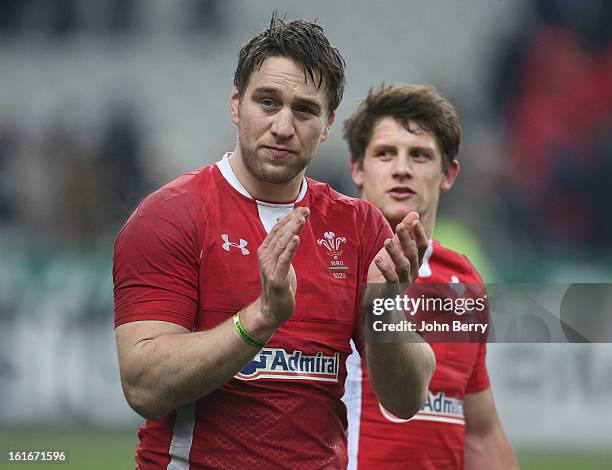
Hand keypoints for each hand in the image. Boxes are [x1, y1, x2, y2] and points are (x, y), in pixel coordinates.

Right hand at [257, 207, 308, 326]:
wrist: (271, 309)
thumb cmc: (278, 283)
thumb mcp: (279, 261)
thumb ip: (280, 243)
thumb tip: (283, 222)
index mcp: (265, 251)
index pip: (277, 229)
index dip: (289, 218)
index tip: (302, 209)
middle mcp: (265, 257)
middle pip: (280, 234)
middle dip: (293, 221)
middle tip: (306, 210)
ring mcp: (269, 268)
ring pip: (282, 244)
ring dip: (293, 230)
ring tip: (302, 219)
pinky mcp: (277, 279)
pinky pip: (284, 261)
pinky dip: (290, 248)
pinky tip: (296, 238)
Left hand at [367, 212, 427, 284]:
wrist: (376, 292)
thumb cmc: (388, 268)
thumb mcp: (395, 248)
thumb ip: (404, 233)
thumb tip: (414, 213)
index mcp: (415, 261)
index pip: (422, 246)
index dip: (420, 234)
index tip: (415, 221)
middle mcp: (413, 271)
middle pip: (413, 254)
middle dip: (406, 239)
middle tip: (398, 226)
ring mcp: (403, 282)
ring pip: (404, 266)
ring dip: (396, 253)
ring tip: (387, 241)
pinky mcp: (391, 290)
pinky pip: (391, 280)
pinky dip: (385, 269)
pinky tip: (378, 260)